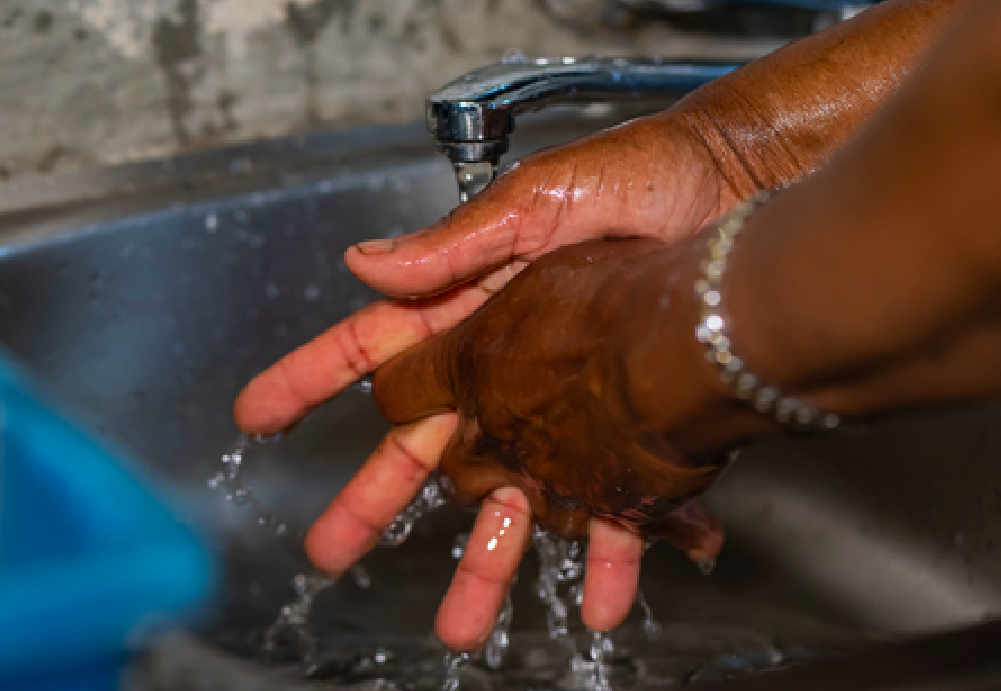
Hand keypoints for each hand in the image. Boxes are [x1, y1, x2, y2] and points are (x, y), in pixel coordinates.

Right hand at [234, 112, 743, 647]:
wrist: (740, 191)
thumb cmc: (641, 176)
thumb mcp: (537, 199)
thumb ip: (454, 244)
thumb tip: (362, 263)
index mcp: (471, 305)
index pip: (371, 347)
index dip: (308, 381)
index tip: (258, 416)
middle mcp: (509, 363)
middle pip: (427, 447)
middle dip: (374, 500)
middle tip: (330, 550)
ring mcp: (569, 403)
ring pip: (515, 496)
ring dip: (489, 562)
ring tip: (464, 626)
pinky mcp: (636, 425)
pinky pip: (618, 502)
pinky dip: (615, 553)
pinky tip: (603, 602)